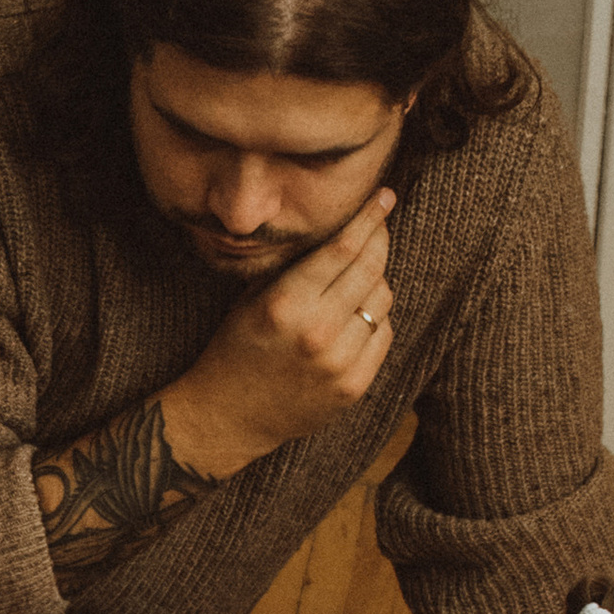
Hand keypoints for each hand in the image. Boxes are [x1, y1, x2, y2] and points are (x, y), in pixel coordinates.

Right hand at [165, 190, 397, 471]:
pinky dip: (375, 318)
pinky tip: (356, 316)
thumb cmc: (235, 348)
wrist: (229, 416)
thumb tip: (343, 228)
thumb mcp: (251, 298)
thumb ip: (295, 266)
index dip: (369, 218)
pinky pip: (384, 334)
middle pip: (370, 269)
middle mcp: (317, 332)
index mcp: (286, 304)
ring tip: (355, 279)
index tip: (385, 197)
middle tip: (380, 225)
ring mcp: (339, 362)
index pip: (342, 248)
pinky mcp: (354, 386)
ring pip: (383, 300)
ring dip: (375, 282)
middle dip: (380, 240)